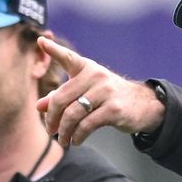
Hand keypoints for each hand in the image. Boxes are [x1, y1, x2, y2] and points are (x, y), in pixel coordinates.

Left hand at [35, 36, 165, 145]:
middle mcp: (96, 76)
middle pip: (61, 98)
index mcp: (87, 68)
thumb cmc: (108, 97)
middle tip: (49, 129)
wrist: (142, 105)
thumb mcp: (85, 92)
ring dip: (64, 131)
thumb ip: (61, 97)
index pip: (68, 58)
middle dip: (52, 117)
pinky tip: (75, 140)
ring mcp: (106, 92)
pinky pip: (87, 125)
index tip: (40, 41)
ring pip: (73, 114)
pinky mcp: (114, 109)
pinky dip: (77, 136)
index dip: (54, 50)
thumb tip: (39, 106)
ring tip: (62, 140)